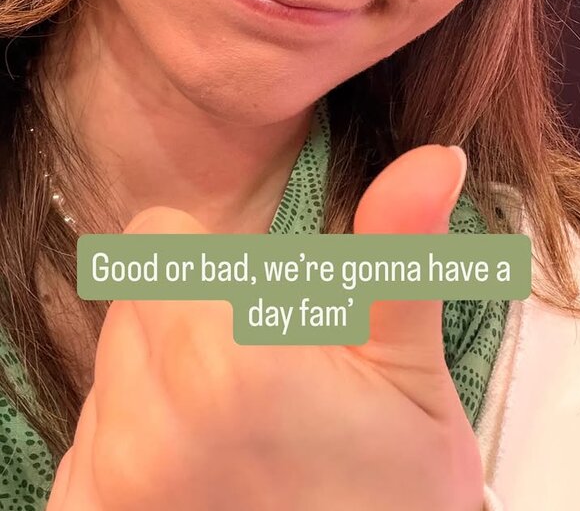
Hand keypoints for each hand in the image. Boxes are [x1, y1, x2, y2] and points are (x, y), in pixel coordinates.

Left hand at [47, 144, 484, 510]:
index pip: (156, 239)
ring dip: (160, 385)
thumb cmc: (396, 494)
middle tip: (264, 381)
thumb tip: (435, 156)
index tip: (263, 312)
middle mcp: (143, 418)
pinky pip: (89, 443)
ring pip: (113, 373)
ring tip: (238, 437)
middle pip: (135, 303)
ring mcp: (108, 481)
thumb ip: (397, 255)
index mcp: (220, 355)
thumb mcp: (408, 373)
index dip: (214, 263)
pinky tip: (201, 478)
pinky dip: (133, 447)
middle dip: (190, 320)